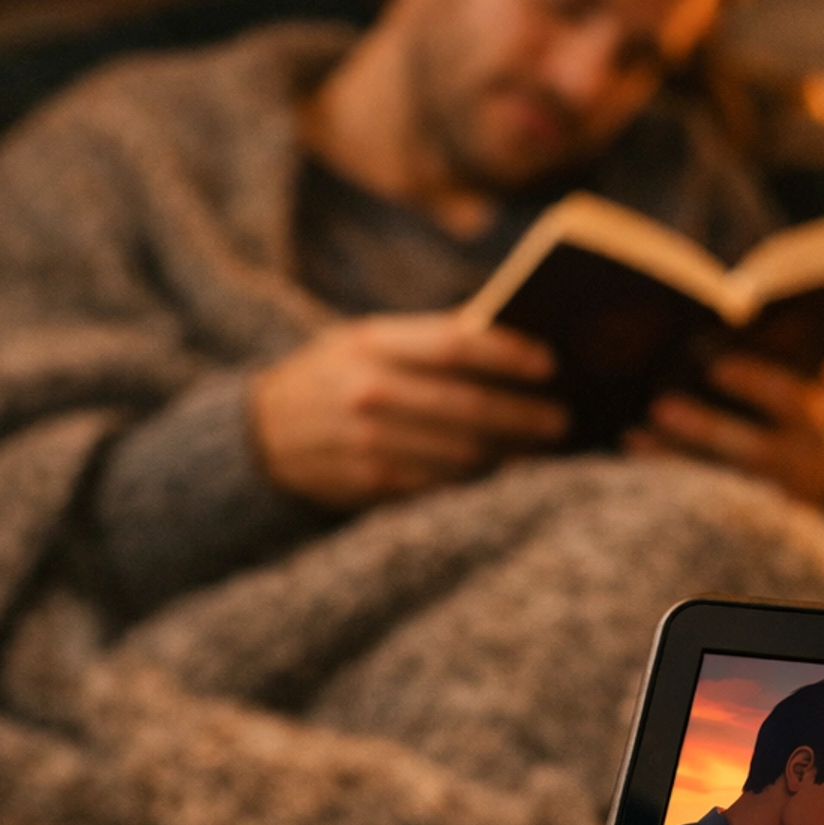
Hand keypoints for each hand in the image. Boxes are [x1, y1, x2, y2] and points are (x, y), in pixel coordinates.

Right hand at [249, 312, 567, 506]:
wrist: (261, 435)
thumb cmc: (333, 376)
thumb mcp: (362, 340)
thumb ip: (425, 339)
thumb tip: (504, 338)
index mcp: (372, 344)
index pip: (455, 345)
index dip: (508, 355)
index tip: (549, 364)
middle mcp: (369, 391)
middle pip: (468, 407)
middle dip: (523, 416)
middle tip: (562, 421)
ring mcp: (369, 442)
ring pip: (461, 453)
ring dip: (509, 455)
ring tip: (542, 450)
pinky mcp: (372, 484)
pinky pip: (440, 485)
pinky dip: (478, 482)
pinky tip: (502, 476)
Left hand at [626, 354, 823, 506]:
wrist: (809, 491)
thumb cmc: (784, 427)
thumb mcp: (788, 403)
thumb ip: (765, 377)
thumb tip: (712, 334)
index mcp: (811, 427)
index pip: (789, 401)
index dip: (755, 384)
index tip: (716, 368)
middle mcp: (799, 468)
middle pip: (752, 452)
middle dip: (705, 429)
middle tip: (659, 407)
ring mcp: (773, 502)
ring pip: (721, 485)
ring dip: (674, 461)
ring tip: (632, 438)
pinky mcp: (744, 523)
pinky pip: (702, 507)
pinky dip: (667, 485)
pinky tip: (633, 465)